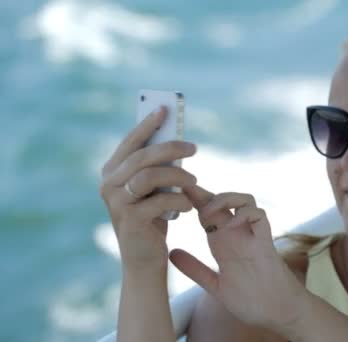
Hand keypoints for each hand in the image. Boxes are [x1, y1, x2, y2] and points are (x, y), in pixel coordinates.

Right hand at [98, 107, 197, 271]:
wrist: (144, 260)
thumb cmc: (153, 219)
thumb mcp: (154, 189)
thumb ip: (158, 167)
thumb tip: (179, 142)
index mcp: (112, 172)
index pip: (130, 142)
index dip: (147, 124)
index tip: (165, 108)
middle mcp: (108, 185)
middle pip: (141, 157)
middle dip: (170, 147)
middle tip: (194, 147)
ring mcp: (116, 202)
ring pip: (149, 176)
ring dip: (177, 174)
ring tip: (193, 179)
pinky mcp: (129, 220)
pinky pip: (159, 201)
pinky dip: (179, 200)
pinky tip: (188, 205)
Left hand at [169, 185, 307, 333]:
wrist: (277, 314)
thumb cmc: (250, 301)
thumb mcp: (215, 286)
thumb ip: (196, 269)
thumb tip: (172, 253)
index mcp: (223, 243)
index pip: (207, 214)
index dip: (194, 201)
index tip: (178, 193)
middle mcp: (237, 236)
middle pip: (223, 202)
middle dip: (205, 193)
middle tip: (188, 190)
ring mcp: (252, 237)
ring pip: (244, 201)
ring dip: (227, 198)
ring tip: (210, 208)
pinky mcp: (266, 242)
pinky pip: (260, 216)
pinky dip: (246, 213)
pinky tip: (233, 222)